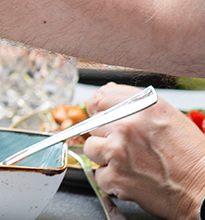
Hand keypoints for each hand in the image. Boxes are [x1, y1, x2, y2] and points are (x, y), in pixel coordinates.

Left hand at [83, 83, 204, 219]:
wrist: (203, 190)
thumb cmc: (192, 157)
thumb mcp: (168, 118)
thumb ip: (136, 105)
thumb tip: (108, 94)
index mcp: (142, 107)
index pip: (100, 98)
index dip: (98, 108)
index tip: (99, 114)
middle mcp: (127, 126)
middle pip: (94, 124)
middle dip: (106, 134)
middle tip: (125, 146)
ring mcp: (118, 151)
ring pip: (91, 147)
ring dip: (105, 155)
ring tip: (128, 161)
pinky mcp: (115, 176)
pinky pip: (99, 173)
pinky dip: (111, 178)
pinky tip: (131, 177)